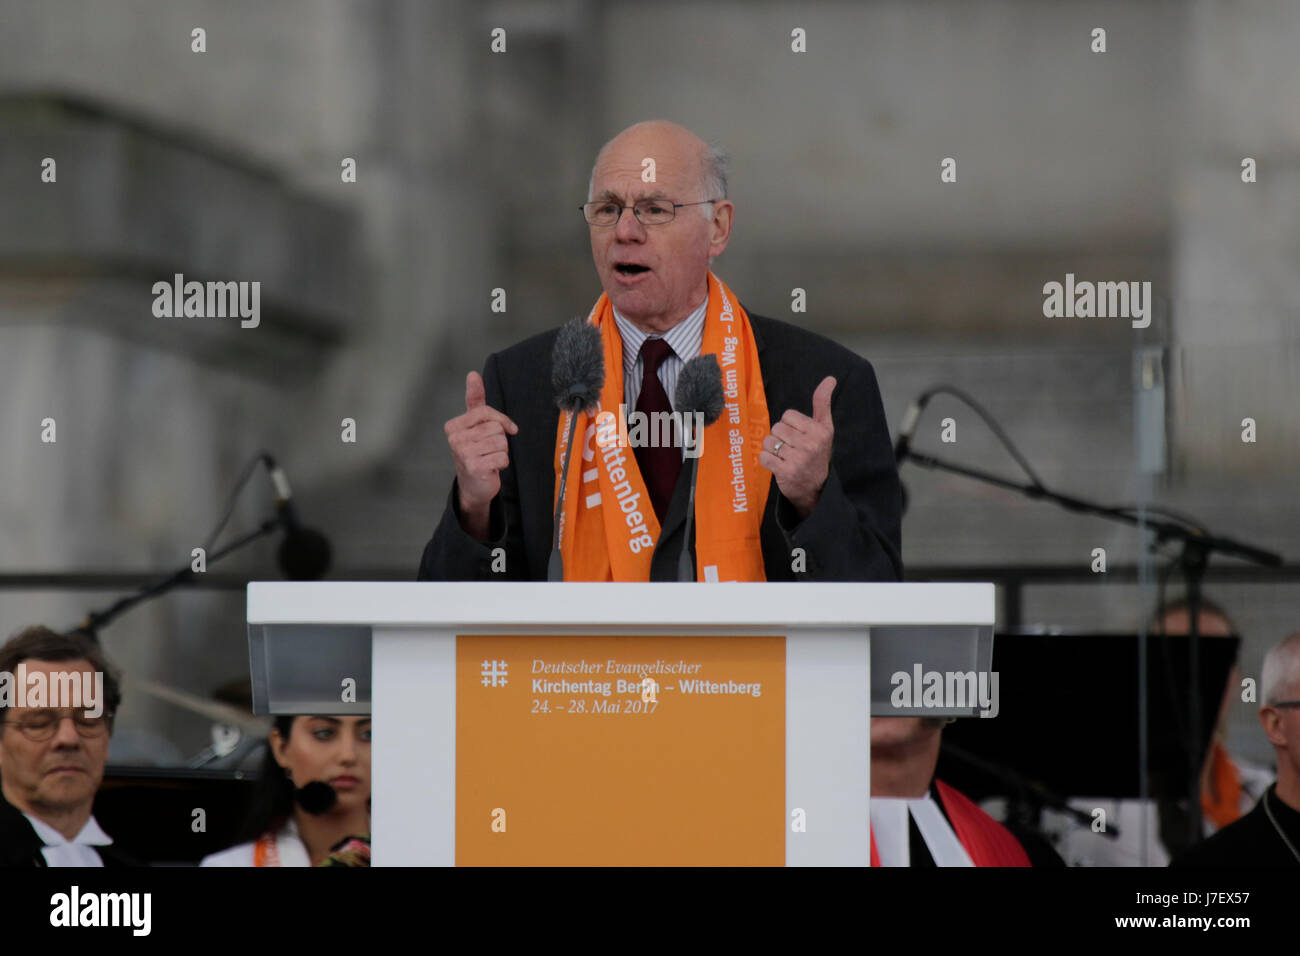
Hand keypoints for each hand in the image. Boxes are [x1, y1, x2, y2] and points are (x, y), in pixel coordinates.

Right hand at [445, 371, 517, 538]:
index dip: (502, 421)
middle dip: (500, 439)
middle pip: (496, 428)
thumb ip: (475, 400)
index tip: (507, 428)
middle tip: (489, 450)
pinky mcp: (475, 467)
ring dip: (502, 452)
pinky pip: (503, 457)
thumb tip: (472, 374)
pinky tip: (492, 468)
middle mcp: (455, 439)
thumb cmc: (476, 452)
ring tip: (490, 458)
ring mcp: (463, 453)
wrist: (474, 486)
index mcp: (454, 426)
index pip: (486, 412)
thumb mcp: (475, 425)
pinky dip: (503, 463)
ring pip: (501, 442)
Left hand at [759, 375, 834, 519]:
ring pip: (768, 441)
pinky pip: (763, 457)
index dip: (789, 425)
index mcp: (820, 431)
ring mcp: (798, 459)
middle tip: (791, 449)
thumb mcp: (825, 428)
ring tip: (784, 457)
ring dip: (772, 449)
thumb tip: (830, 379)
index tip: (798, 436)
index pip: (788, 415)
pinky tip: (778, 465)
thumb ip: (823, 403)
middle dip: (780, 437)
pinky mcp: (786, 472)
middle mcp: (811, 444)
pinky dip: (767, 461)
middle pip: (776, 428)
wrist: (816, 488)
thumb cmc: (818, 453)